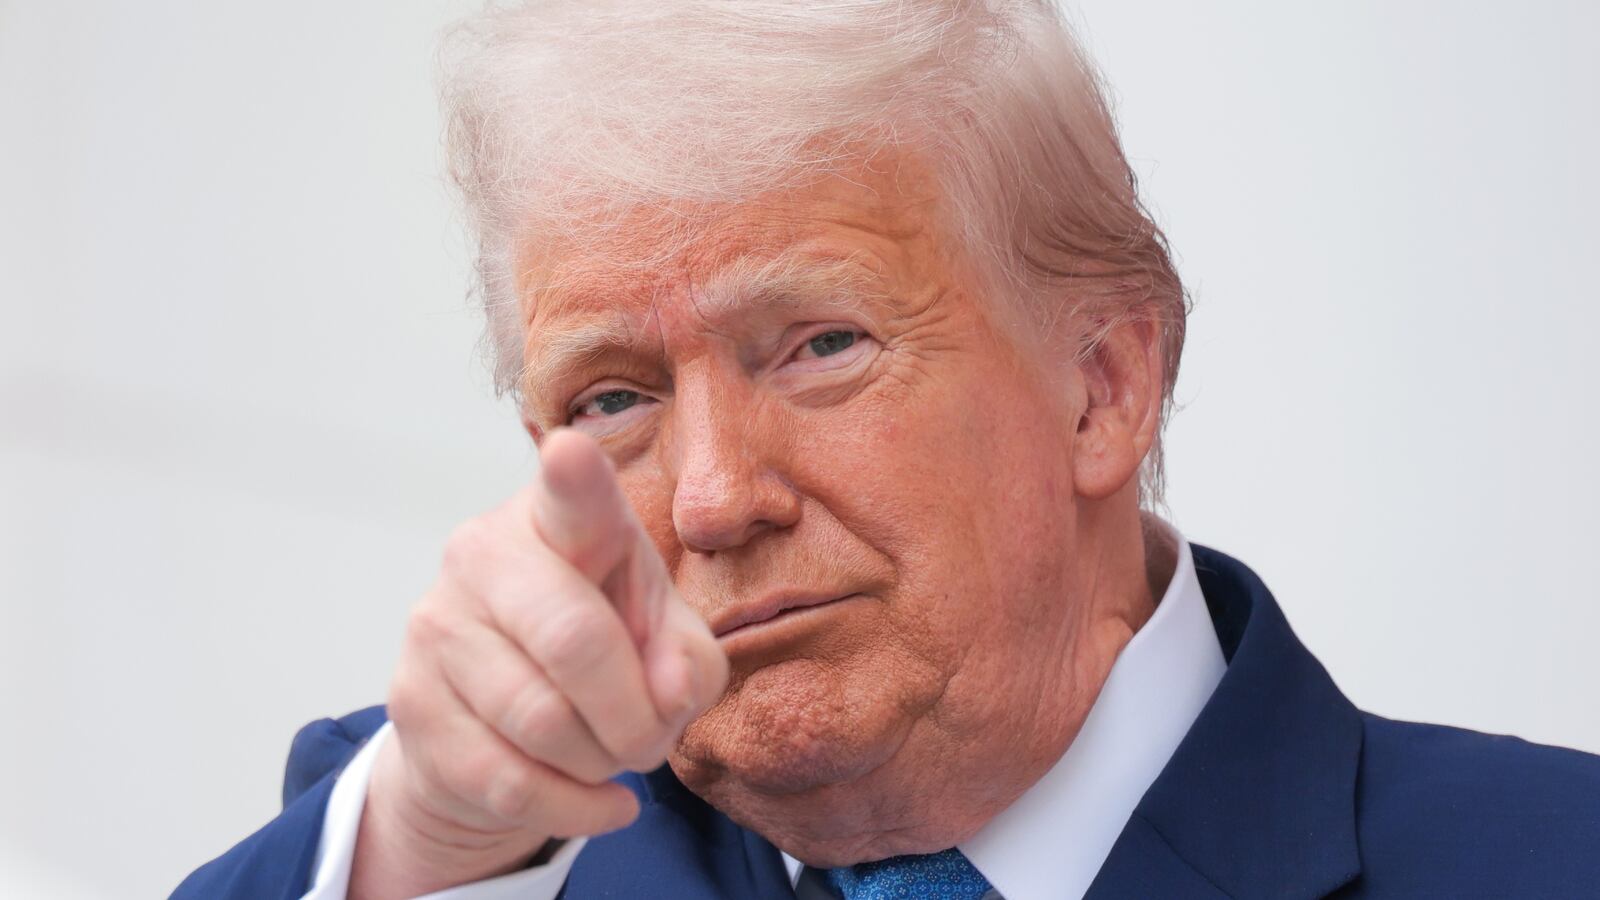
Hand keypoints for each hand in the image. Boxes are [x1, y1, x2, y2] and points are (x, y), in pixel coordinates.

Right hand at [349, 429, 728, 899]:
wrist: (493, 723)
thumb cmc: (599, 651)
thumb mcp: (662, 643)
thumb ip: (688, 660)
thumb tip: (667, 694)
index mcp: (559, 521)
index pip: (571, 496)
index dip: (575, 477)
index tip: (571, 453)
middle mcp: (484, 555)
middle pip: (574, 641)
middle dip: (632, 715)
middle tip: (650, 740)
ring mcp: (436, 627)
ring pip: (543, 722)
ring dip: (602, 762)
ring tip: (612, 756)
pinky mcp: (410, 704)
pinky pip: (509, 781)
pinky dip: (574, 807)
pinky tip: (597, 800)